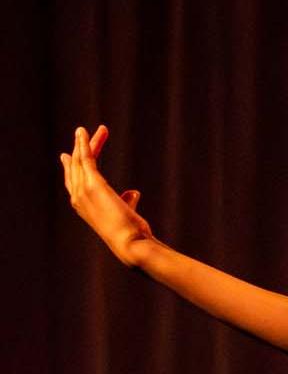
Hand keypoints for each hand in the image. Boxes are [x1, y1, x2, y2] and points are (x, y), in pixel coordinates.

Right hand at [58, 124, 156, 267]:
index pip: (73, 181)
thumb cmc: (131, 233)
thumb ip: (126, 201)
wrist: (130, 243)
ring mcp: (83, 191)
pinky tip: (87, 134)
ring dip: (82, 143)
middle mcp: (77, 198)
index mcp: (83, 206)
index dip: (71, 167)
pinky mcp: (93, 184)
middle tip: (81, 133)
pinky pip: (86, 159)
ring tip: (83, 129)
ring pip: (80, 160)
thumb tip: (133, 192)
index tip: (69, 154)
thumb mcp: (126, 214)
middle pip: (76, 168)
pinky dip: (85, 144)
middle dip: (79, 149)